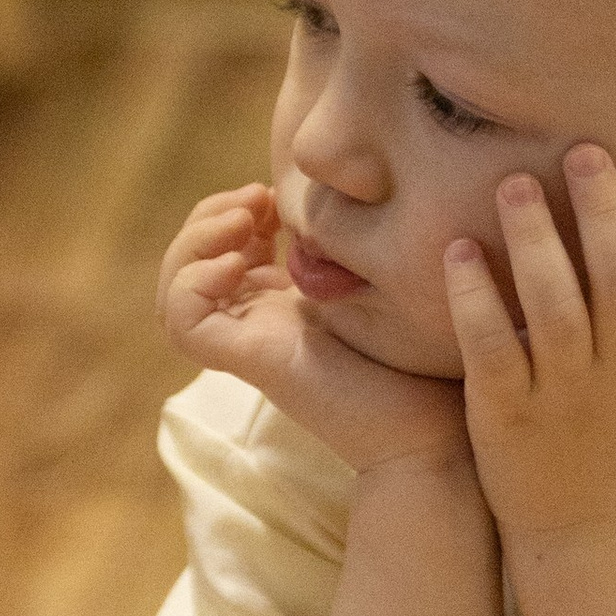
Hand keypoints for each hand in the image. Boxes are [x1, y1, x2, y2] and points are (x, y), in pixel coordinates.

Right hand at [160, 184, 470, 472]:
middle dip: (210, 216)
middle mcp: (259, 323)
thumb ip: (356, 244)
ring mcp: (250, 342)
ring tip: (244, 221)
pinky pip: (182, 321)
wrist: (441, 429)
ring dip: (194, 243)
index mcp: (284, 306)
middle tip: (258, 195)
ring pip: (175, 293)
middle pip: (189, 266)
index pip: (221, 251)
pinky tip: (238, 263)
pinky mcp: (249, 360)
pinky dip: (193, 282)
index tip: (279, 192)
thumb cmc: (431, 361)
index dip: (234, 210)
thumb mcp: (388, 277)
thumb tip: (346, 187)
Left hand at [444, 143, 615, 547]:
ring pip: (557, 311)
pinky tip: (458, 251)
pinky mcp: (507, 413)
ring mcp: (566, 393)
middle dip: (608, 215)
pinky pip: (492, 349)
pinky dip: (476, 301)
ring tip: (514, 183)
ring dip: (536, 244)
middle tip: (583, 150)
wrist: (590, 527)